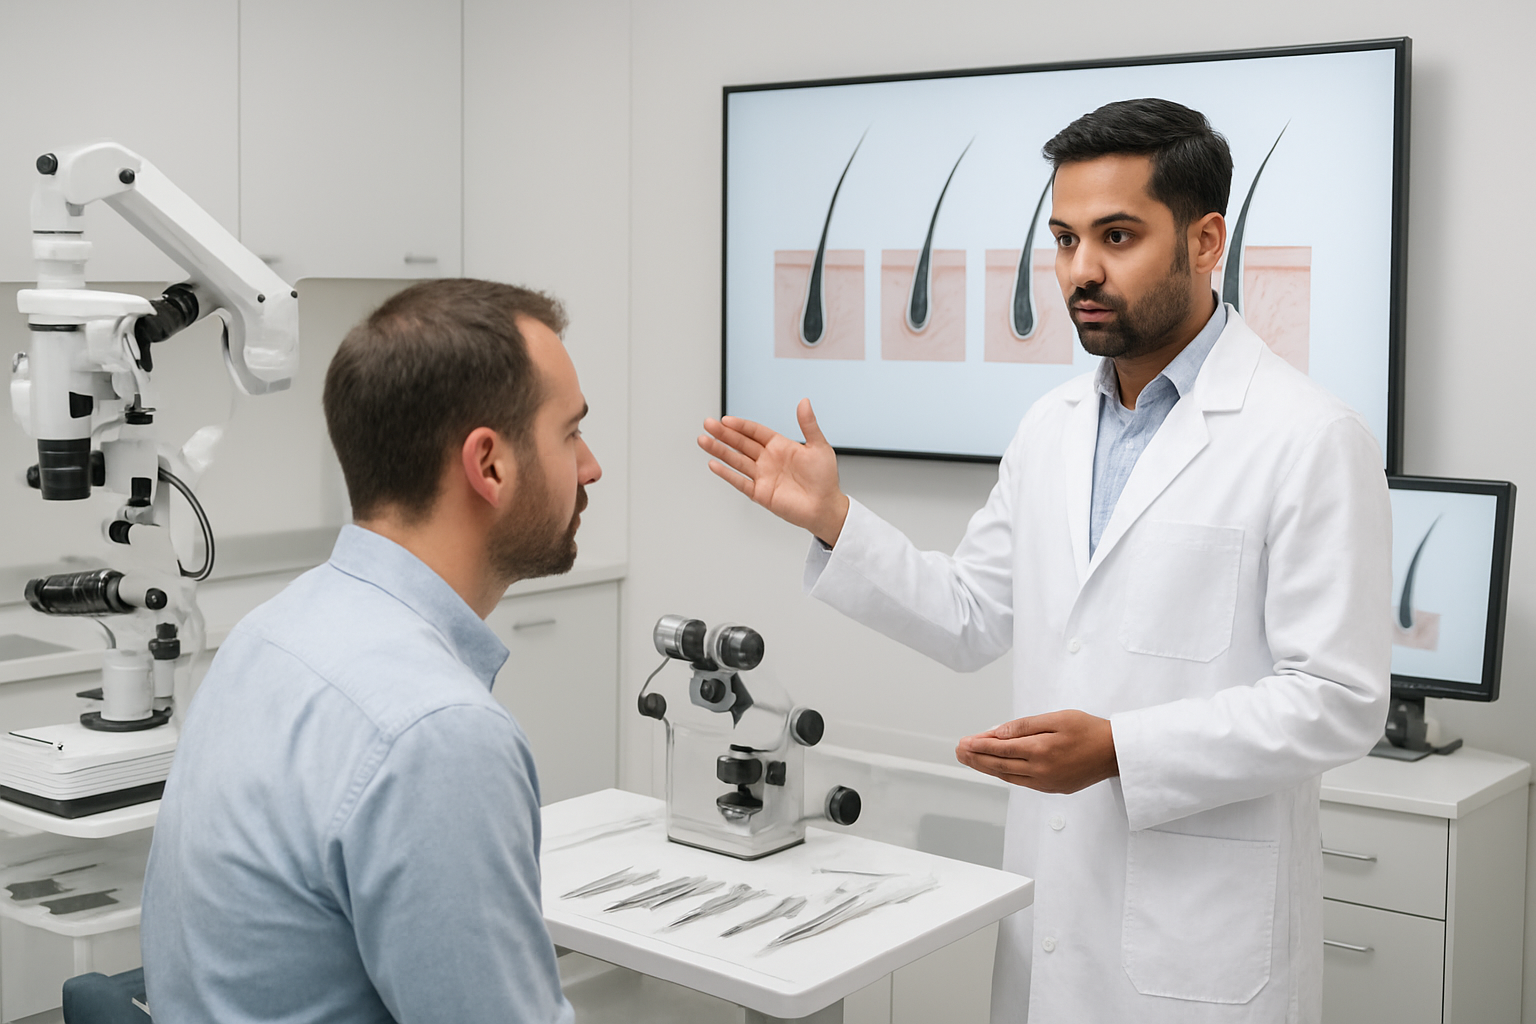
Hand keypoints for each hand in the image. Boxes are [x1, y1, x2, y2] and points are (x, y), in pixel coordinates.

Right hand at [699, 399, 850, 545]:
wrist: (826, 507)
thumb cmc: (825, 478)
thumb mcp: (819, 446)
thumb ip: (808, 425)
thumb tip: (804, 402)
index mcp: (780, 446)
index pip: (755, 432)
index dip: (741, 425)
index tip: (726, 420)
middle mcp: (768, 460)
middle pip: (741, 444)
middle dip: (724, 434)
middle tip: (708, 424)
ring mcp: (762, 476)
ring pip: (736, 460)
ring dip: (719, 450)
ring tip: (703, 440)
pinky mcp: (760, 493)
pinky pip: (740, 481)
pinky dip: (726, 474)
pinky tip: (714, 464)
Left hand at [955, 710, 1118, 794]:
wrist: (1115, 752)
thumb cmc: (1089, 730)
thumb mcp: (1057, 718)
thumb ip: (1025, 726)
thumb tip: (998, 732)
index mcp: (1041, 750)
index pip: (1000, 748)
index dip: (979, 745)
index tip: (963, 741)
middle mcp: (1041, 770)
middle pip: (999, 764)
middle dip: (976, 757)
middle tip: (959, 751)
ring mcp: (1046, 782)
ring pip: (1007, 775)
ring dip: (985, 767)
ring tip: (969, 759)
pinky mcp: (1052, 788)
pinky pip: (1020, 782)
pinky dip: (1004, 774)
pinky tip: (994, 768)